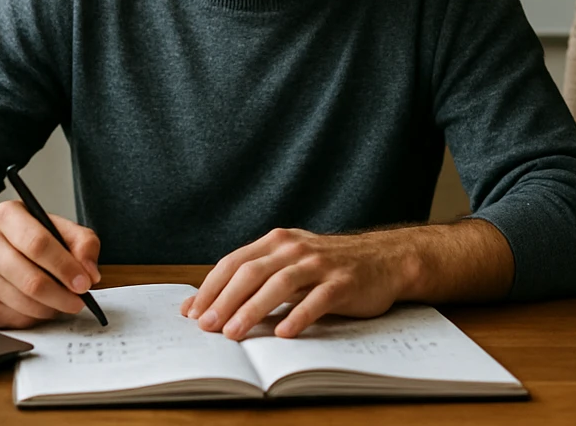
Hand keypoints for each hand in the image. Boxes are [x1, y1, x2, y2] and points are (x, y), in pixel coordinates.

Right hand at [0, 199, 102, 327]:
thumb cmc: (26, 238)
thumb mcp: (56, 226)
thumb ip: (82, 242)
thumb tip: (90, 273)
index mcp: (6, 216)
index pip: (38, 244)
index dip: (65, 267)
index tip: (85, 282)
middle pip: (31, 280)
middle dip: (62, 295)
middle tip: (80, 300)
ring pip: (25, 304)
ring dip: (52, 308)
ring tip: (63, 301)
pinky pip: (16, 319)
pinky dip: (36, 317)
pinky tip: (41, 306)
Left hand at [179, 227, 417, 340]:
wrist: (385, 259)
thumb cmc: (330, 266)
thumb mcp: (291, 263)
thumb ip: (257, 278)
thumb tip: (209, 305)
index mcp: (277, 241)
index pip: (234, 262)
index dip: (210, 287)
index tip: (191, 313)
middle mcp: (296, 248)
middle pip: (252, 272)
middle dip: (224, 300)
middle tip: (206, 327)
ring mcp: (320, 264)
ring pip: (280, 284)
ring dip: (253, 309)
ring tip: (234, 333)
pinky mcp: (344, 282)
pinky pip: (317, 300)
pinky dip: (298, 316)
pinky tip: (283, 333)